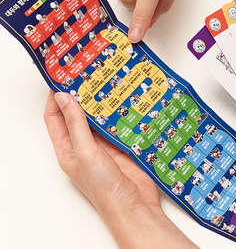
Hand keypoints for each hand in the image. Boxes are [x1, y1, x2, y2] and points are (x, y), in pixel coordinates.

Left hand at [44, 90, 160, 217]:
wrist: (135, 205)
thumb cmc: (105, 188)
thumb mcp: (85, 152)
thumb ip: (76, 125)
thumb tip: (64, 98)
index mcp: (67, 149)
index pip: (55, 118)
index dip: (55, 98)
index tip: (62, 78)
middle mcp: (84, 146)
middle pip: (78, 114)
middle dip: (82, 96)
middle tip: (89, 75)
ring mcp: (104, 145)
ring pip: (100, 117)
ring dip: (103, 102)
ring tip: (107, 83)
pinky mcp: (122, 144)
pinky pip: (119, 122)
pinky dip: (121, 111)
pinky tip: (126, 100)